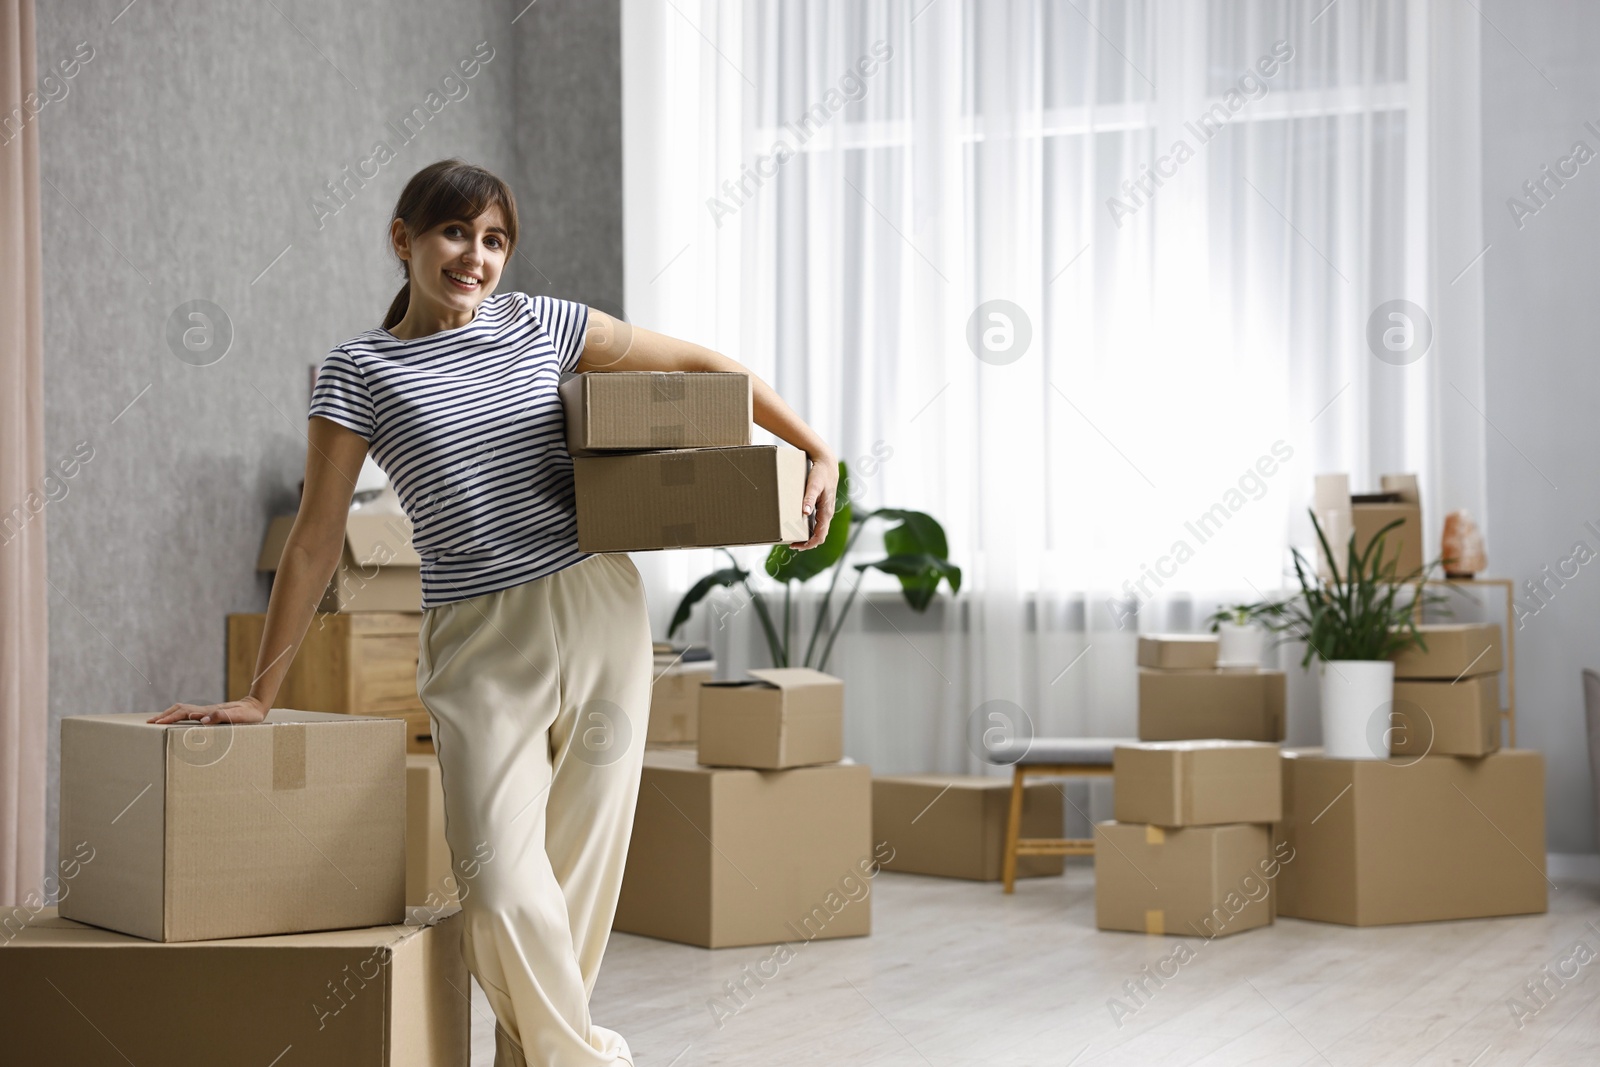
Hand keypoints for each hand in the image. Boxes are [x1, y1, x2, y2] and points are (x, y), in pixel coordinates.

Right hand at [147, 695, 269, 725]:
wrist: (256, 707)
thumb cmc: (249, 714)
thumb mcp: (238, 717)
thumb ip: (222, 717)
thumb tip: (201, 720)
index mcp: (208, 712)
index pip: (183, 713)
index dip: (170, 718)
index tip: (156, 723)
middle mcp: (205, 710)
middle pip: (179, 709)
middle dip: (163, 716)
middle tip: (149, 723)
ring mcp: (206, 711)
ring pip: (182, 710)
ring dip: (169, 714)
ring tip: (156, 722)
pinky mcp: (209, 713)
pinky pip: (189, 713)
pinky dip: (177, 716)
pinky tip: (174, 721)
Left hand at [789, 451, 838, 550]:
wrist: (827, 464)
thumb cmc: (820, 474)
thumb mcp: (813, 485)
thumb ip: (809, 499)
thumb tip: (805, 513)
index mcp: (826, 512)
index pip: (820, 536)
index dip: (808, 544)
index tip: (796, 546)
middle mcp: (827, 514)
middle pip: (819, 536)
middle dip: (807, 543)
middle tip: (792, 544)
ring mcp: (826, 511)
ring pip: (819, 530)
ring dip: (808, 536)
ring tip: (794, 538)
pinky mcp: (823, 508)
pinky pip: (817, 523)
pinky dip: (809, 528)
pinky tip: (799, 525)